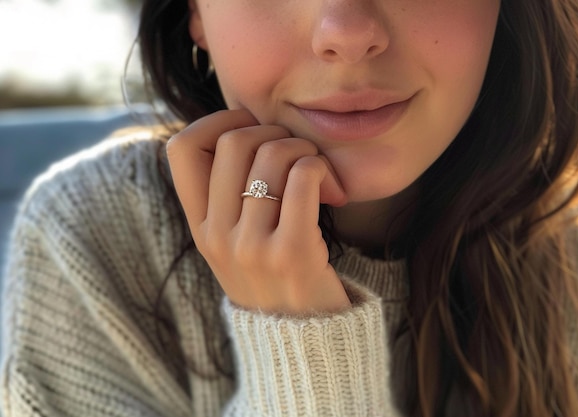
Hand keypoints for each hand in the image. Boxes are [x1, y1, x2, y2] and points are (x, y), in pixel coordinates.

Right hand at [167, 109, 350, 313]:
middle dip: (273, 132)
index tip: (249, 129)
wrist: (303, 343)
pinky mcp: (292, 252)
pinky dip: (321, 169)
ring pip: (273, 155)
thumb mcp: (235, 246)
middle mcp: (217, 236)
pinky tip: (331, 189)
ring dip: (304, 150)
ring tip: (317, 172)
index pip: (181, 148)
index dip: (216, 121)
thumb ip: (228, 199)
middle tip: (295, 153)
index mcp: (200, 228)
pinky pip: (303, 177)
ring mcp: (251, 246)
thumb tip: (246, 130)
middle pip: (234, 141)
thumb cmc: (276, 281)